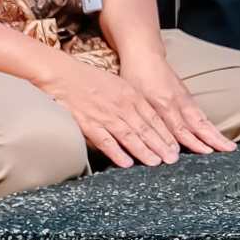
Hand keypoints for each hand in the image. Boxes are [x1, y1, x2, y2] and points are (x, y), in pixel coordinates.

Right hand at [35, 57, 183, 168]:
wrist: (64, 76)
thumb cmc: (92, 80)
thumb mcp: (120, 85)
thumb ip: (134, 101)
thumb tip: (148, 117)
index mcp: (131, 96)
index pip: (153, 118)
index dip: (165, 134)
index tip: (175, 147)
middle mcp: (122, 107)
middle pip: (145, 129)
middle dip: (160, 145)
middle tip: (172, 159)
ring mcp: (106, 116)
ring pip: (129, 136)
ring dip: (144, 151)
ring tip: (155, 162)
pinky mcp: (89, 125)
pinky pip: (105, 141)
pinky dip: (117, 152)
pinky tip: (127, 163)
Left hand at [120, 55, 237, 155]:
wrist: (145, 55)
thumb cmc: (135, 76)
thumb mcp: (135, 97)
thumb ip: (145, 118)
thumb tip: (150, 141)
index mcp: (163, 105)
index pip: (179, 128)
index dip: (192, 141)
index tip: (206, 152)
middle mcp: (177, 103)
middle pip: (198, 125)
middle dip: (213, 139)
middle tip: (228, 150)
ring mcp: (184, 99)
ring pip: (202, 120)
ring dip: (216, 134)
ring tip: (229, 146)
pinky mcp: (186, 96)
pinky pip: (200, 113)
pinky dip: (210, 125)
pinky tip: (216, 134)